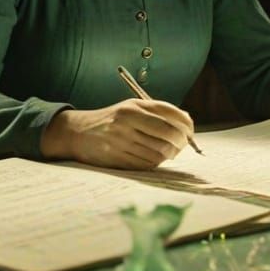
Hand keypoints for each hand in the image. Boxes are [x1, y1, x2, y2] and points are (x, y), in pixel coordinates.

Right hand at [40, 99, 193, 169]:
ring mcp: (123, 141)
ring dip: (169, 154)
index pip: (170, 113)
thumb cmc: (112, 119)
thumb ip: (157, 112)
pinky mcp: (118, 158)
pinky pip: (148, 164)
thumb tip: (186, 121)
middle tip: (182, 144)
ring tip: (169, 151)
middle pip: (168, 134)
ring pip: (160, 151)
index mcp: (133, 106)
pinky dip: (156, 162)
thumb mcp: (131, 107)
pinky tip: (154, 157)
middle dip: (181, 141)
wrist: (78, 133)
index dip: (186, 124)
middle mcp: (128, 122)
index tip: (191, 130)